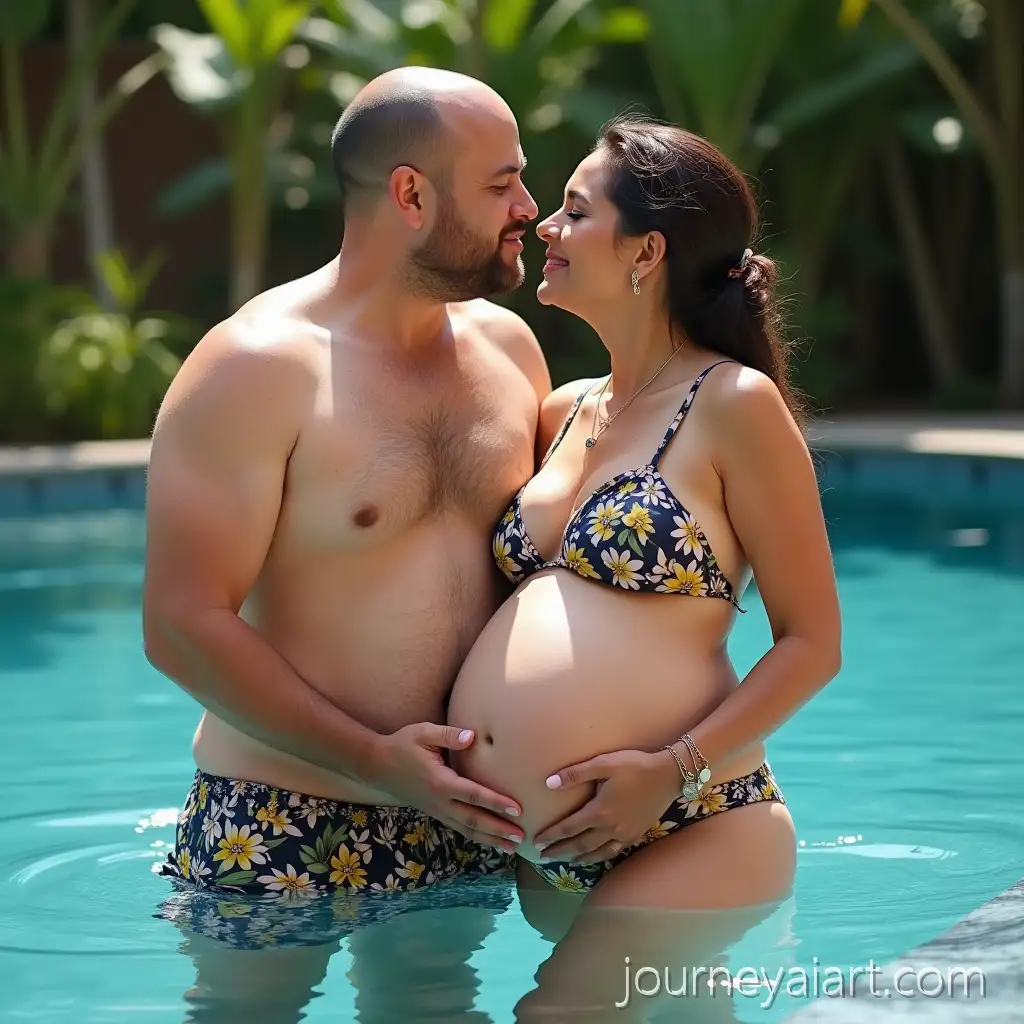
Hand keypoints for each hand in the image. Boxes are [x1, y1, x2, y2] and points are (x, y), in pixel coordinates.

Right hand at [372, 723, 523, 852]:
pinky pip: (458, 828)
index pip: (474, 795)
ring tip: (511, 848)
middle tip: (521, 838)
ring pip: (466, 829)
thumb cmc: (402, 745)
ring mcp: (436, 810)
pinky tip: (489, 840)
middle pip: (474, 820)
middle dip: (498, 830)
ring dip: (490, 839)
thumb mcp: (423, 733)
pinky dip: (475, 836)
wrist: (376, 765)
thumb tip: (473, 736)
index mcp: (440, 782)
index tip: (517, 809)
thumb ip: (449, 735)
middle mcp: (440, 801)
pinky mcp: (434, 812)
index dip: (496, 803)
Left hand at [533, 749, 678, 863]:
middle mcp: (611, 828)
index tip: (537, 842)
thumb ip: (576, 774)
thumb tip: (549, 783)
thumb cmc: (634, 766)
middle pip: (579, 844)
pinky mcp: (635, 834)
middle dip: (560, 851)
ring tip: (565, 861)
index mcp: (600, 811)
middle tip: (543, 856)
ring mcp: (624, 834)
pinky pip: (613, 851)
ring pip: (596, 852)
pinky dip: (600, 856)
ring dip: (578, 857)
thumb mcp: (604, 764)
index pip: (569, 828)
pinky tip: (594, 856)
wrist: (668, 775)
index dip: (551, 836)